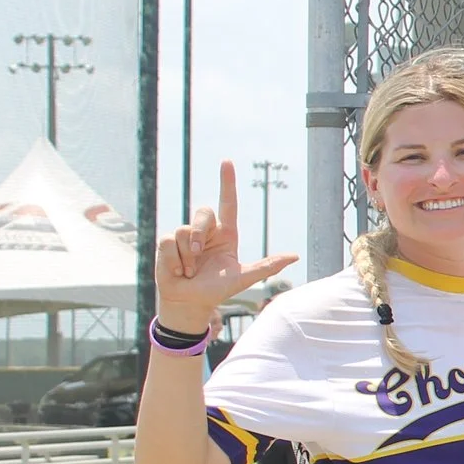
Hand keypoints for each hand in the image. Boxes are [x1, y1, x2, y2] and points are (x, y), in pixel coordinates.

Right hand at [156, 161, 296, 329]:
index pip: (228, 203)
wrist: (190, 302)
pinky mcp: (168, 243)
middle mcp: (207, 232)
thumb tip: (295, 256)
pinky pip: (169, 241)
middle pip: (203, 213)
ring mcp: (186, 237)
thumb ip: (267, 266)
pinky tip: (179, 271)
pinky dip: (175, 260)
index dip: (227, 182)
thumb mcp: (243, 277)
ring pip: (185, 231)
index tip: (227, 161)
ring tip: (191, 271)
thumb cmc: (217, 289)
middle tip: (199, 255)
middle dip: (199, 233)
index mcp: (226, 234)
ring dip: (188, 256)